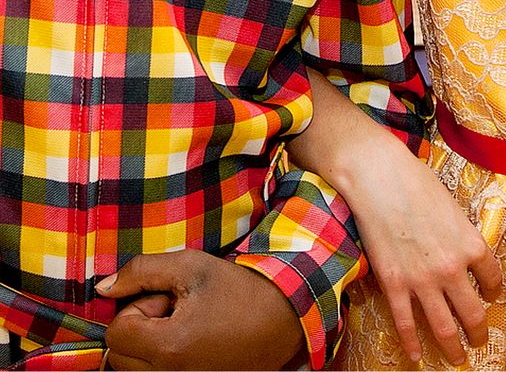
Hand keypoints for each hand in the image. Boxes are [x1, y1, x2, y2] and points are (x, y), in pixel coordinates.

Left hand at [96, 250, 303, 369]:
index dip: (136, 307)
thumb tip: (103, 288)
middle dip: (139, 327)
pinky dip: (159, 359)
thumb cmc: (235, 289)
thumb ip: (140, 271)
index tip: (167, 297)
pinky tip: (186, 341)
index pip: (116, 333)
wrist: (280, 319)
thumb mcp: (188, 266)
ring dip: (147, 344)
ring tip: (181, 324)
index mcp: (169, 347)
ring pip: (132, 370)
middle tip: (174, 308)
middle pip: (119, 356)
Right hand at [289, 68, 500, 365]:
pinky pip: (406, 323)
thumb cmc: (415, 182)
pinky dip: (412, 344)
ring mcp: (422, 280)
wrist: (379, 177)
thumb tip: (461, 251)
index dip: (493, 292)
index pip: (493, 279)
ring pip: (444, 328)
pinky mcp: (394, 284)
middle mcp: (451, 268)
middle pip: (473, 314)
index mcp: (470, 244)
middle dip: (478, 332)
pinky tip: (416, 356)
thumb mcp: (450, 207)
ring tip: (457, 359)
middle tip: (478, 341)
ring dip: (453, 348)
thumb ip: (459, 235)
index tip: (489, 296)